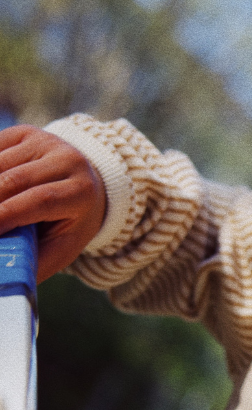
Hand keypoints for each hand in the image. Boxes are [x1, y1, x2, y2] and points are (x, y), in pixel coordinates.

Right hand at [0, 125, 107, 281]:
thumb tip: (3, 277)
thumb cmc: (66, 224)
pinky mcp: (25, 132)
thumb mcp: (60, 246)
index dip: (6, 214)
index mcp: (82, 192)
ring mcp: (46, 142)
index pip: (40, 200)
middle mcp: (69, 160)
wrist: (85, 185)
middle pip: (14, 179)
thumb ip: (31, 260)